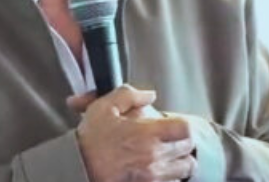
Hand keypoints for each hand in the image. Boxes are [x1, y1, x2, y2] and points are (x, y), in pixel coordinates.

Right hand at [76, 86, 196, 181]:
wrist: (79, 169)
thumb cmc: (90, 141)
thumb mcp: (103, 108)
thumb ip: (128, 95)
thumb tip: (149, 95)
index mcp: (146, 133)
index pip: (184, 128)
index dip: (180, 125)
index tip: (171, 124)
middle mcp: (155, 156)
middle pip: (188, 148)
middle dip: (181, 142)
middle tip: (168, 139)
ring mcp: (155, 176)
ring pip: (186, 168)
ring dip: (179, 161)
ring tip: (166, 156)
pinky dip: (171, 177)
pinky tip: (157, 170)